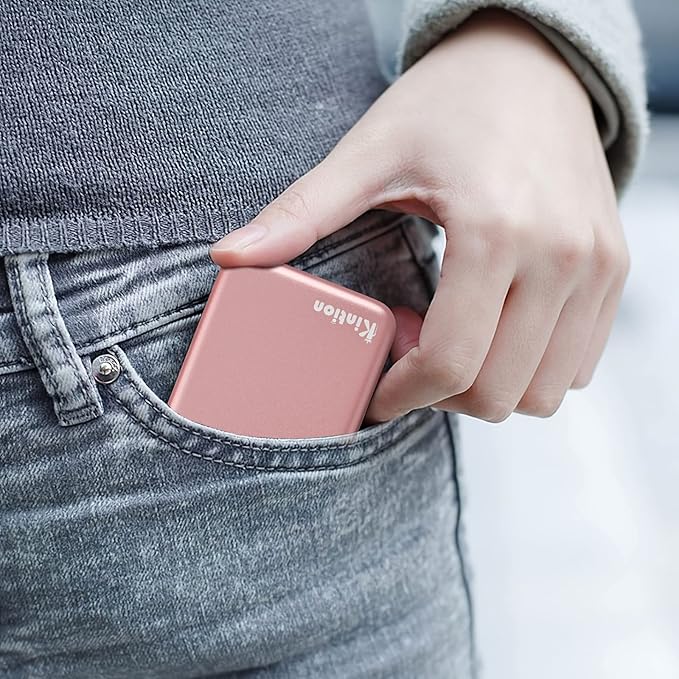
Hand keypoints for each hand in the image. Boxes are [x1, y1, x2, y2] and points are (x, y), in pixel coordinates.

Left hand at [209, 9, 629, 423]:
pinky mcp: (613, 271)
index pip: (450, 362)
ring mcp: (597, 268)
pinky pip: (577, 363)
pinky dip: (530, 368)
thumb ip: (302, 213)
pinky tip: (493, 329)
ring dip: (487, 386)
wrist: (530, 65)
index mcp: (497, 232)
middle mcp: (563, 257)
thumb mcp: (369, 154)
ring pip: (544, 391)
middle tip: (407, 356)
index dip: (402, 396)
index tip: (376, 395)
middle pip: (499, 392)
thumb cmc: (448, 106)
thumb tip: (231, 257)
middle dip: (441, 396)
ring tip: (450, 340)